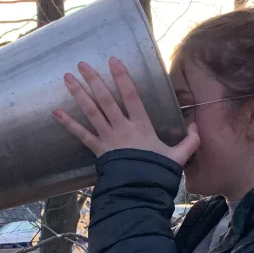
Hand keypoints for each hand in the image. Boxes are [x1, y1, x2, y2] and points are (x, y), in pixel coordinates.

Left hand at [53, 56, 199, 166]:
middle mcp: (122, 127)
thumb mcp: (179, 157)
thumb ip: (190, 141)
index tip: (114, 61)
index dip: (123, 77)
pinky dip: (68, 123)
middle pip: (106, 99)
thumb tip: (197, 126)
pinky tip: (55, 112)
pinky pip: (81, 134)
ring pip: (91, 112)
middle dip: (94, 80)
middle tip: (82, 64)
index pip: (131, 96)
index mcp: (141, 126)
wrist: (139, 191)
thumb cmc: (158, 173)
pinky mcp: (97, 150)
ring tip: (67, 78)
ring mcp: (107, 138)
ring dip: (79, 94)